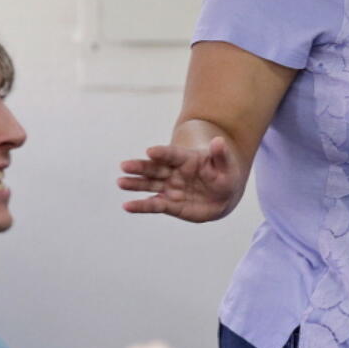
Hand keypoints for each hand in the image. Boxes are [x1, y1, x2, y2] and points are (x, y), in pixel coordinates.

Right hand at [118, 136, 244, 222]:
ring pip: (150, 185)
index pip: (172, 154)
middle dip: (140, 167)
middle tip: (124, 165)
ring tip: (120, 182)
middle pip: (155, 168)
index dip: (162, 153)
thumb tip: (219, 141)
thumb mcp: (227, 165)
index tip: (150, 151)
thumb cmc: (224, 176)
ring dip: (135, 184)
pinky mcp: (169, 204)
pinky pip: (154, 205)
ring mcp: (170, 188)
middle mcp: (174, 172)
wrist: (222, 195)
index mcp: (187, 159)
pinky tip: (127, 206)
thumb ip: (221, 155)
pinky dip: (141, 206)